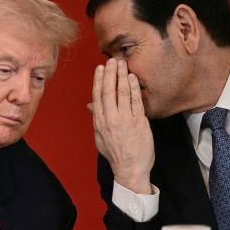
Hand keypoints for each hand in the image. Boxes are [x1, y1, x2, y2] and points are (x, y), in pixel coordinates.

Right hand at [88, 58, 153, 193]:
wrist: (130, 169)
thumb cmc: (116, 154)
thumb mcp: (100, 137)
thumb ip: (96, 119)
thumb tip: (90, 105)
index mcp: (100, 121)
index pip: (98, 96)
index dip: (98, 80)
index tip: (100, 68)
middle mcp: (110, 118)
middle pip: (109, 91)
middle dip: (110, 73)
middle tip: (112, 60)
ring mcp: (125, 119)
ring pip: (122, 93)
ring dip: (122, 76)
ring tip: (122, 64)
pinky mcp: (138, 122)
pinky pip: (135, 101)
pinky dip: (134, 88)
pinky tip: (133, 78)